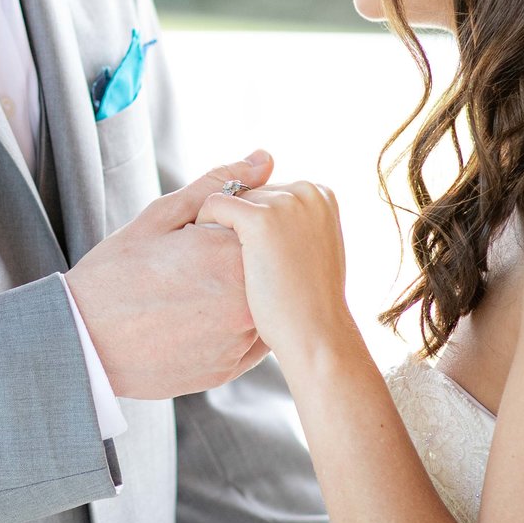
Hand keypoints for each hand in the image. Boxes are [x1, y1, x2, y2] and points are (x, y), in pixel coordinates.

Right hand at [65, 151, 276, 399]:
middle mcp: (247, 301)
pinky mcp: (230, 369)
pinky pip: (249, 339)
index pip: (263, 229)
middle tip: (192, 268)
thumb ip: (218, 186)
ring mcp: (240, 340)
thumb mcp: (161, 217)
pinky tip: (194, 319)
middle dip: (239, 261)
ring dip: (239, 295)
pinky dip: (231, 326)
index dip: (234, 227)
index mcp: (233, 256)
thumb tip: (264, 158)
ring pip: (262, 305)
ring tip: (192, 294)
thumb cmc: (116, 272)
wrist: (82, 339)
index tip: (200, 236)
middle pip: (267, 269)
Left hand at [194, 181, 356, 363]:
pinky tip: (208, 258)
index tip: (255, 258)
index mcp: (320, 194)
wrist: (315, 334)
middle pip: (249, 192)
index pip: (268, 192)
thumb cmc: (308, 301)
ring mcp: (285, 203)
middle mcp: (305, 190)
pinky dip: (204, 226)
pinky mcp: (260, 219)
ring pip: (229, 198)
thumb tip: (269, 188)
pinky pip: (214, 206)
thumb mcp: (308, 248)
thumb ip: (293, 220)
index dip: (253, 226)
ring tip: (224, 265)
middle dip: (237, 225)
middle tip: (241, 266)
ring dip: (219, 227)